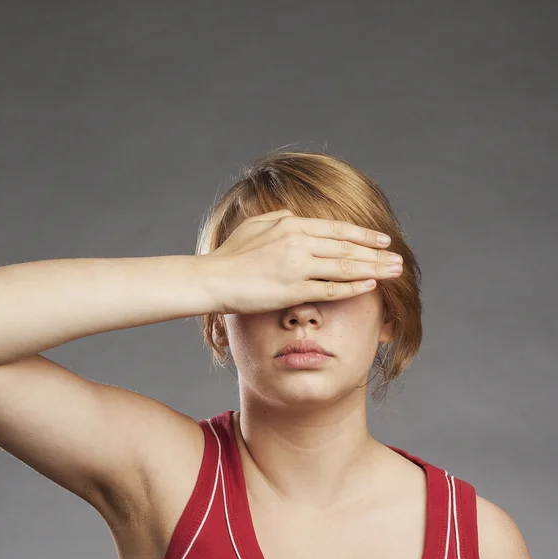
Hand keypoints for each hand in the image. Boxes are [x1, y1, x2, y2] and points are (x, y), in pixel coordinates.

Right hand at [205, 209, 402, 314]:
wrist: (213, 279)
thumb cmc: (230, 254)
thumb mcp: (255, 226)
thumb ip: (279, 218)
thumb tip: (296, 216)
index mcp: (291, 224)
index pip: (337, 229)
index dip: (363, 234)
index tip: (383, 240)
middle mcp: (299, 242)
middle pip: (347, 247)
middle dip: (377, 253)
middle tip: (398, 259)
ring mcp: (298, 266)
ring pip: (345, 266)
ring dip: (373, 269)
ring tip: (394, 272)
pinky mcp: (293, 290)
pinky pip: (331, 289)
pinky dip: (353, 287)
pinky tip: (370, 286)